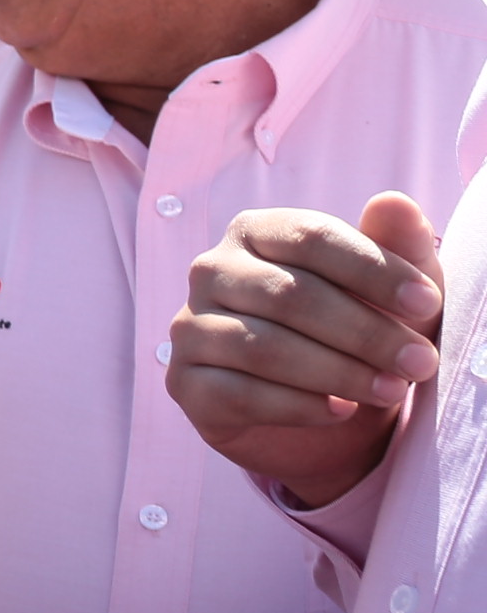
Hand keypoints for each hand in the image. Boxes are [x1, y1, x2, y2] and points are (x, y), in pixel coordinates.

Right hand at [168, 195, 442, 506]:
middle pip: (289, 295)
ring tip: (390, 391)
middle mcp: (211, 271)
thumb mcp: (390, 291)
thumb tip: (393, 202)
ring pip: (262, 347)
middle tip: (419, 363)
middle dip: (364, 332)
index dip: (373, 270)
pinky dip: (298, 406)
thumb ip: (397, 245)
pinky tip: (340, 410)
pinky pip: (238, 394)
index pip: (311, 238)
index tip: (427, 304)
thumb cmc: (360, 331)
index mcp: (256, 232)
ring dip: (337, 373)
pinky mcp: (184, 382)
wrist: (325, 407)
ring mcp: (190, 327)